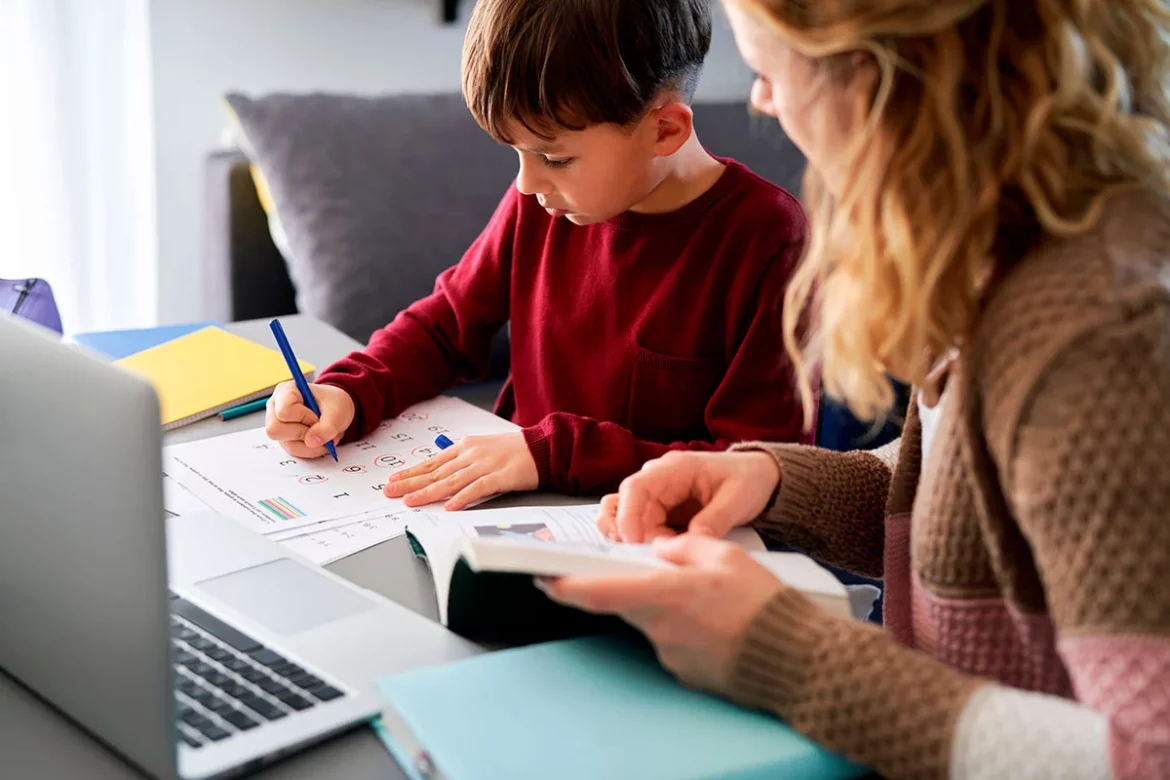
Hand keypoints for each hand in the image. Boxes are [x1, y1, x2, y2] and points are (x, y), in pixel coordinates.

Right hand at [264, 381, 354, 457]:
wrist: (336, 410)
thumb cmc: (333, 404)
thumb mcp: (337, 411)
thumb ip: (327, 426)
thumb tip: (311, 442)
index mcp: (284, 392)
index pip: (284, 411)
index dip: (302, 417)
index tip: (317, 416)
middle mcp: (275, 409)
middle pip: (275, 430)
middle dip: (303, 433)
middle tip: (319, 427)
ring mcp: (278, 426)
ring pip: (287, 444)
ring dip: (311, 444)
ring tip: (325, 435)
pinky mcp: (284, 439)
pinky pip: (295, 451)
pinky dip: (311, 449)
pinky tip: (320, 440)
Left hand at [384, 432, 538, 509]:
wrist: (542, 446)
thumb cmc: (514, 449)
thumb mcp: (483, 448)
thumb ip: (462, 459)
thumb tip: (442, 472)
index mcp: (465, 447)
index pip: (432, 462)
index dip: (412, 472)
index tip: (394, 480)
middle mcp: (471, 455)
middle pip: (436, 472)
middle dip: (411, 483)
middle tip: (390, 492)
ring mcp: (485, 465)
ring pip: (451, 481)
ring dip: (429, 492)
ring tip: (411, 501)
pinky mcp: (500, 477)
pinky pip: (478, 488)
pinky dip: (462, 498)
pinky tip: (449, 505)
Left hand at [541, 534, 787, 692]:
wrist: (796, 658)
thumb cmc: (763, 604)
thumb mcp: (727, 556)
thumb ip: (686, 546)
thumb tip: (663, 547)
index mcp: (664, 594)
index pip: (600, 592)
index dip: (567, 587)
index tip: (545, 580)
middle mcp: (659, 628)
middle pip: (628, 604)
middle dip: (637, 588)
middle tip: (670, 578)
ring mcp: (670, 655)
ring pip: (654, 623)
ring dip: (670, 610)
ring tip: (714, 603)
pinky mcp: (685, 673)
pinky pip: (674, 643)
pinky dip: (688, 631)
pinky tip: (720, 625)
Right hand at [597, 450, 780, 542]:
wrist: (756, 477)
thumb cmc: (746, 479)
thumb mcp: (737, 498)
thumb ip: (715, 519)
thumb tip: (693, 541)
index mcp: (674, 469)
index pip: (636, 488)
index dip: (628, 514)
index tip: (632, 541)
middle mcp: (657, 480)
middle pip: (624, 506)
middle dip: (630, 534)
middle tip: (648, 556)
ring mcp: (657, 497)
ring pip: (624, 517)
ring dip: (632, 539)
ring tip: (654, 556)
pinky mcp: (660, 513)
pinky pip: (640, 528)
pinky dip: (644, 543)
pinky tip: (662, 555)